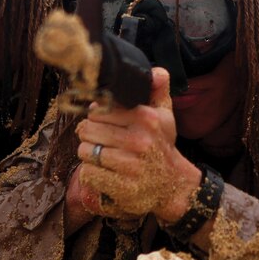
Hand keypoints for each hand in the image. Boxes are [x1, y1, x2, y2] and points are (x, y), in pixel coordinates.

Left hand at [73, 67, 200, 221]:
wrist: (173, 184)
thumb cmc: (161, 146)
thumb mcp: (165, 115)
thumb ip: (158, 89)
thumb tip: (156, 72)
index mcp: (146, 118)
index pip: (98, 110)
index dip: (97, 117)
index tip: (105, 123)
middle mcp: (139, 140)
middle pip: (87, 129)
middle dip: (90, 135)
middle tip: (102, 141)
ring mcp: (130, 165)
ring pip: (85, 151)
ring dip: (89, 154)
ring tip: (104, 156)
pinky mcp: (121, 186)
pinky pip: (88, 173)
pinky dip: (91, 173)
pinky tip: (105, 172)